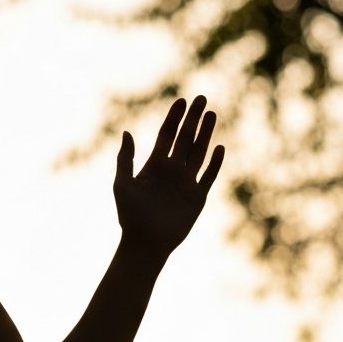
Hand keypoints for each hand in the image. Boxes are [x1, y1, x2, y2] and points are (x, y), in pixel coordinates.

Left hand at [114, 95, 224, 261]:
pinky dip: (215, 163)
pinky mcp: (197, 198)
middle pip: (185, 139)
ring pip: (199, 152)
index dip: (174, 118)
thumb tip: (127, 132)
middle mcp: (171, 171)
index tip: (181, 101)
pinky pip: (208, 176)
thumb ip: (125, 159)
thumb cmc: (129, 215)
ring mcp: (186, 183)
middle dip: (194, 119)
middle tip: (202, 98)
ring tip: (212, 114)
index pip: (167, 135)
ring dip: (206, 134)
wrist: (145, 243)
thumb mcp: (122, 184)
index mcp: (154, 166)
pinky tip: (220, 147)